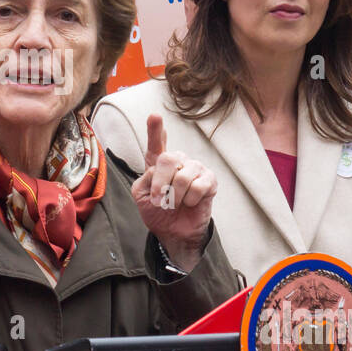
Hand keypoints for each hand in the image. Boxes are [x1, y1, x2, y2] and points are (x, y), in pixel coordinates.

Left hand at [130, 114, 215, 271]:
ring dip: (175, 197)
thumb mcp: (142, 195)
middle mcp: (178, 162)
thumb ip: (146, 177)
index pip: (156, 145)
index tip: (154, 116)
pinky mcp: (209, 180)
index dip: (155, 130)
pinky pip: (199, 186)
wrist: (173, 233)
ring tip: (175, 204)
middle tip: (159, 201)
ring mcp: (195, 169)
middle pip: (168, 159)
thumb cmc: (158, 213)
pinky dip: (191, 200)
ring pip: (183, 176)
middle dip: (161, 183)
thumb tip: (159, 167)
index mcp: (159, 164)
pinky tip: (191, 203)